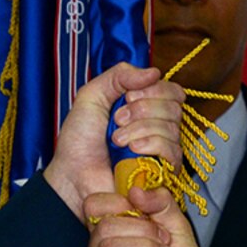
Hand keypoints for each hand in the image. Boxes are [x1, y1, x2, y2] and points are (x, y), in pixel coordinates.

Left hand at [43, 64, 184, 218]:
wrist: (72, 175)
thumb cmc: (79, 140)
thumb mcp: (92, 96)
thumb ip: (119, 76)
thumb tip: (155, 71)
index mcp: (144, 106)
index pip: (170, 90)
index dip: (153, 90)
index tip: (126, 98)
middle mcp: (157, 126)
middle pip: (174, 107)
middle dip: (143, 110)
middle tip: (117, 120)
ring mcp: (161, 149)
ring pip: (172, 128)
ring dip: (140, 129)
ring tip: (116, 140)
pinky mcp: (163, 171)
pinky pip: (173, 150)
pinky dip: (152, 145)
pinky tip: (132, 150)